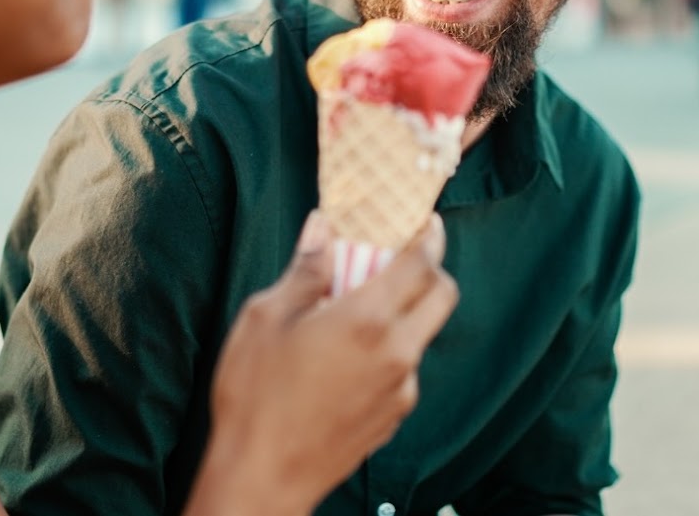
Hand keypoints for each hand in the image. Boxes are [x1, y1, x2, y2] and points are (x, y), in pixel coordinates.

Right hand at [184, 213, 456, 515]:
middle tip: (402, 259)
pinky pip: (403, 371)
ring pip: (422, 336)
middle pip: (442, 297)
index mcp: (369, 319)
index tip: (426, 221)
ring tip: (355, 314)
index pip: (421, 264)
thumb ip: (305, 270)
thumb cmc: (256, 395)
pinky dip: (388, 351)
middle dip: (432, 270)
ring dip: (404, 315)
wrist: (263, 476)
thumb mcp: (266, 317)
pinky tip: (346, 358)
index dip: (428, 236)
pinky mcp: (393, 417)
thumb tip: (322, 228)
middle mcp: (397, 353)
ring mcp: (400, 389)